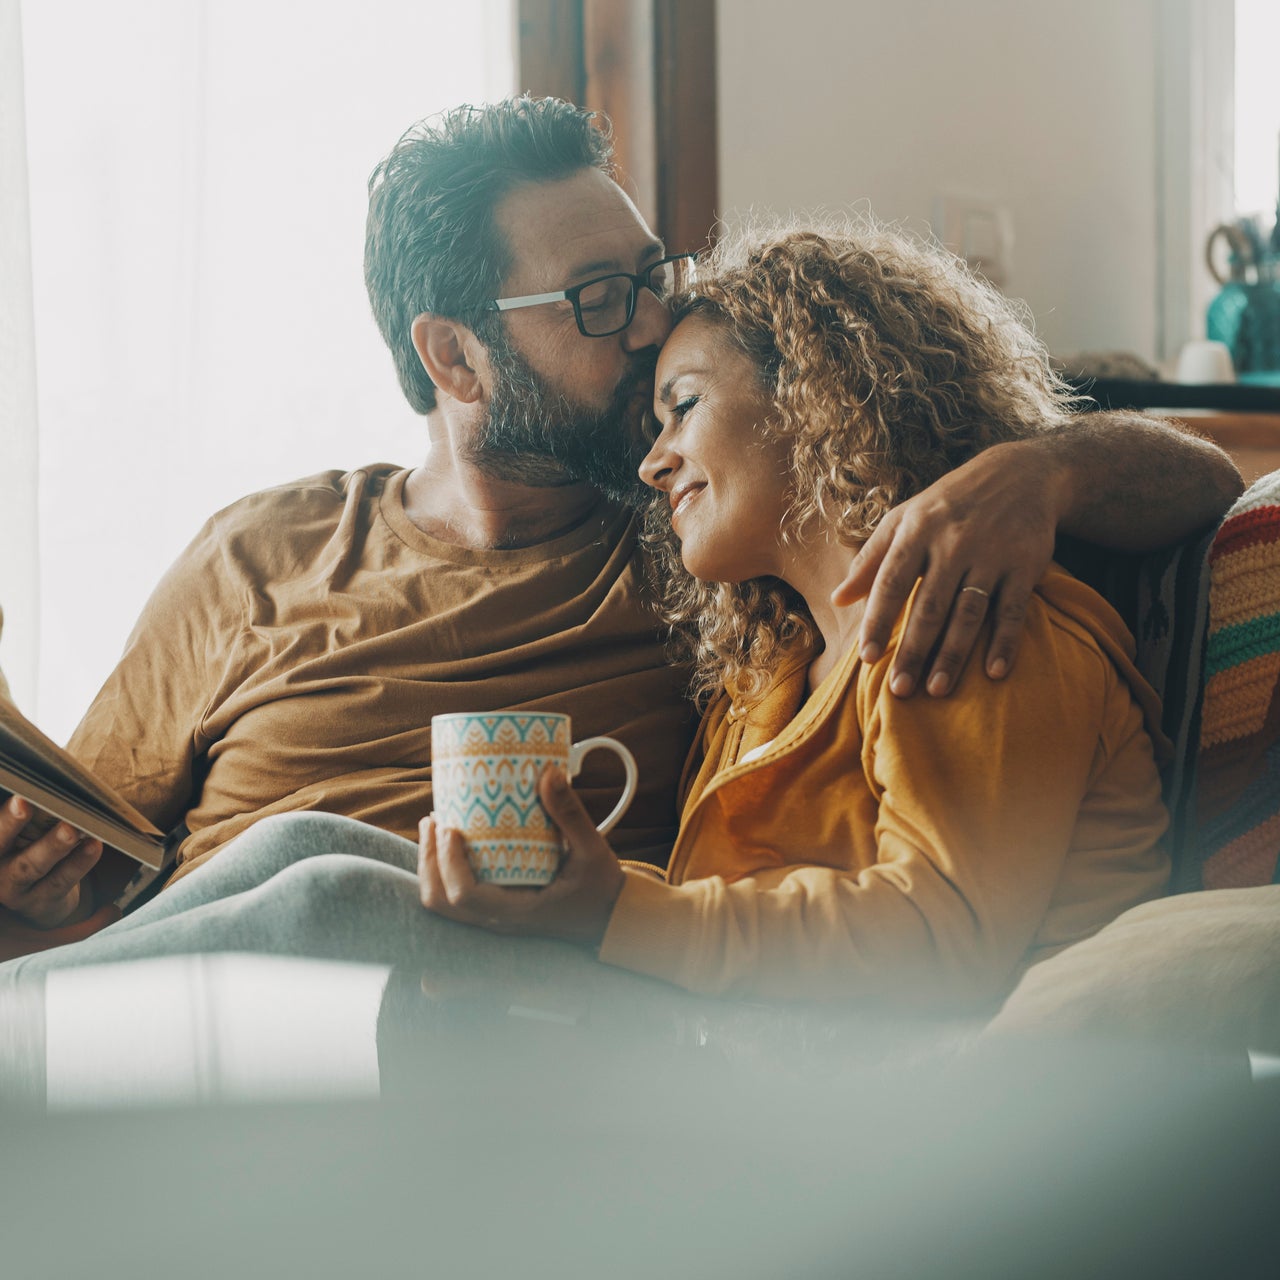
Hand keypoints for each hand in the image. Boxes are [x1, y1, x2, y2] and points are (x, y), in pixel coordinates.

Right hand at [0, 794, 101, 927]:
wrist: (41, 896)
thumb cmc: (32, 845)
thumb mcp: (23, 831)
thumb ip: (26, 810)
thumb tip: (45, 778)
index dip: (0, 815)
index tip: (11, 795)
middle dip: (10, 822)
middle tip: (23, 802)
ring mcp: (14, 888)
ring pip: (31, 865)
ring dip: (52, 845)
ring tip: (71, 829)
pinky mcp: (40, 902)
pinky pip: (60, 881)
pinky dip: (79, 863)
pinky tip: (94, 844)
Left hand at [418, 766, 624, 948]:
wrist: (609, 917)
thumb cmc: (600, 887)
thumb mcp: (591, 849)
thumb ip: (570, 814)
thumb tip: (549, 774)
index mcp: (517, 911)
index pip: (465, 897)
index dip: (449, 863)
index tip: (450, 828)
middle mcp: (498, 918)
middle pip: (441, 901)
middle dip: (429, 859)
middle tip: (433, 821)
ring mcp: (493, 916)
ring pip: (443, 902)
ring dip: (432, 865)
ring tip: (434, 827)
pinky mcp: (495, 908)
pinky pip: (456, 896)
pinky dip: (444, 870)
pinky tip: (450, 842)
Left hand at [831, 441, 1064, 696]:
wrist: (1019, 474)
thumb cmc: (948, 503)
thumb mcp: (904, 519)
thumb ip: (870, 559)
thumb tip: (838, 599)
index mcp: (917, 531)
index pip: (891, 583)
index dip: (878, 621)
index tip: (866, 658)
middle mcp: (953, 543)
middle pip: (929, 606)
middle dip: (913, 650)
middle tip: (899, 689)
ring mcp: (991, 555)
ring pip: (968, 613)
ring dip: (953, 654)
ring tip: (937, 690)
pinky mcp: (1025, 565)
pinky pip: (1013, 610)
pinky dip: (1005, 642)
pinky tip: (994, 672)